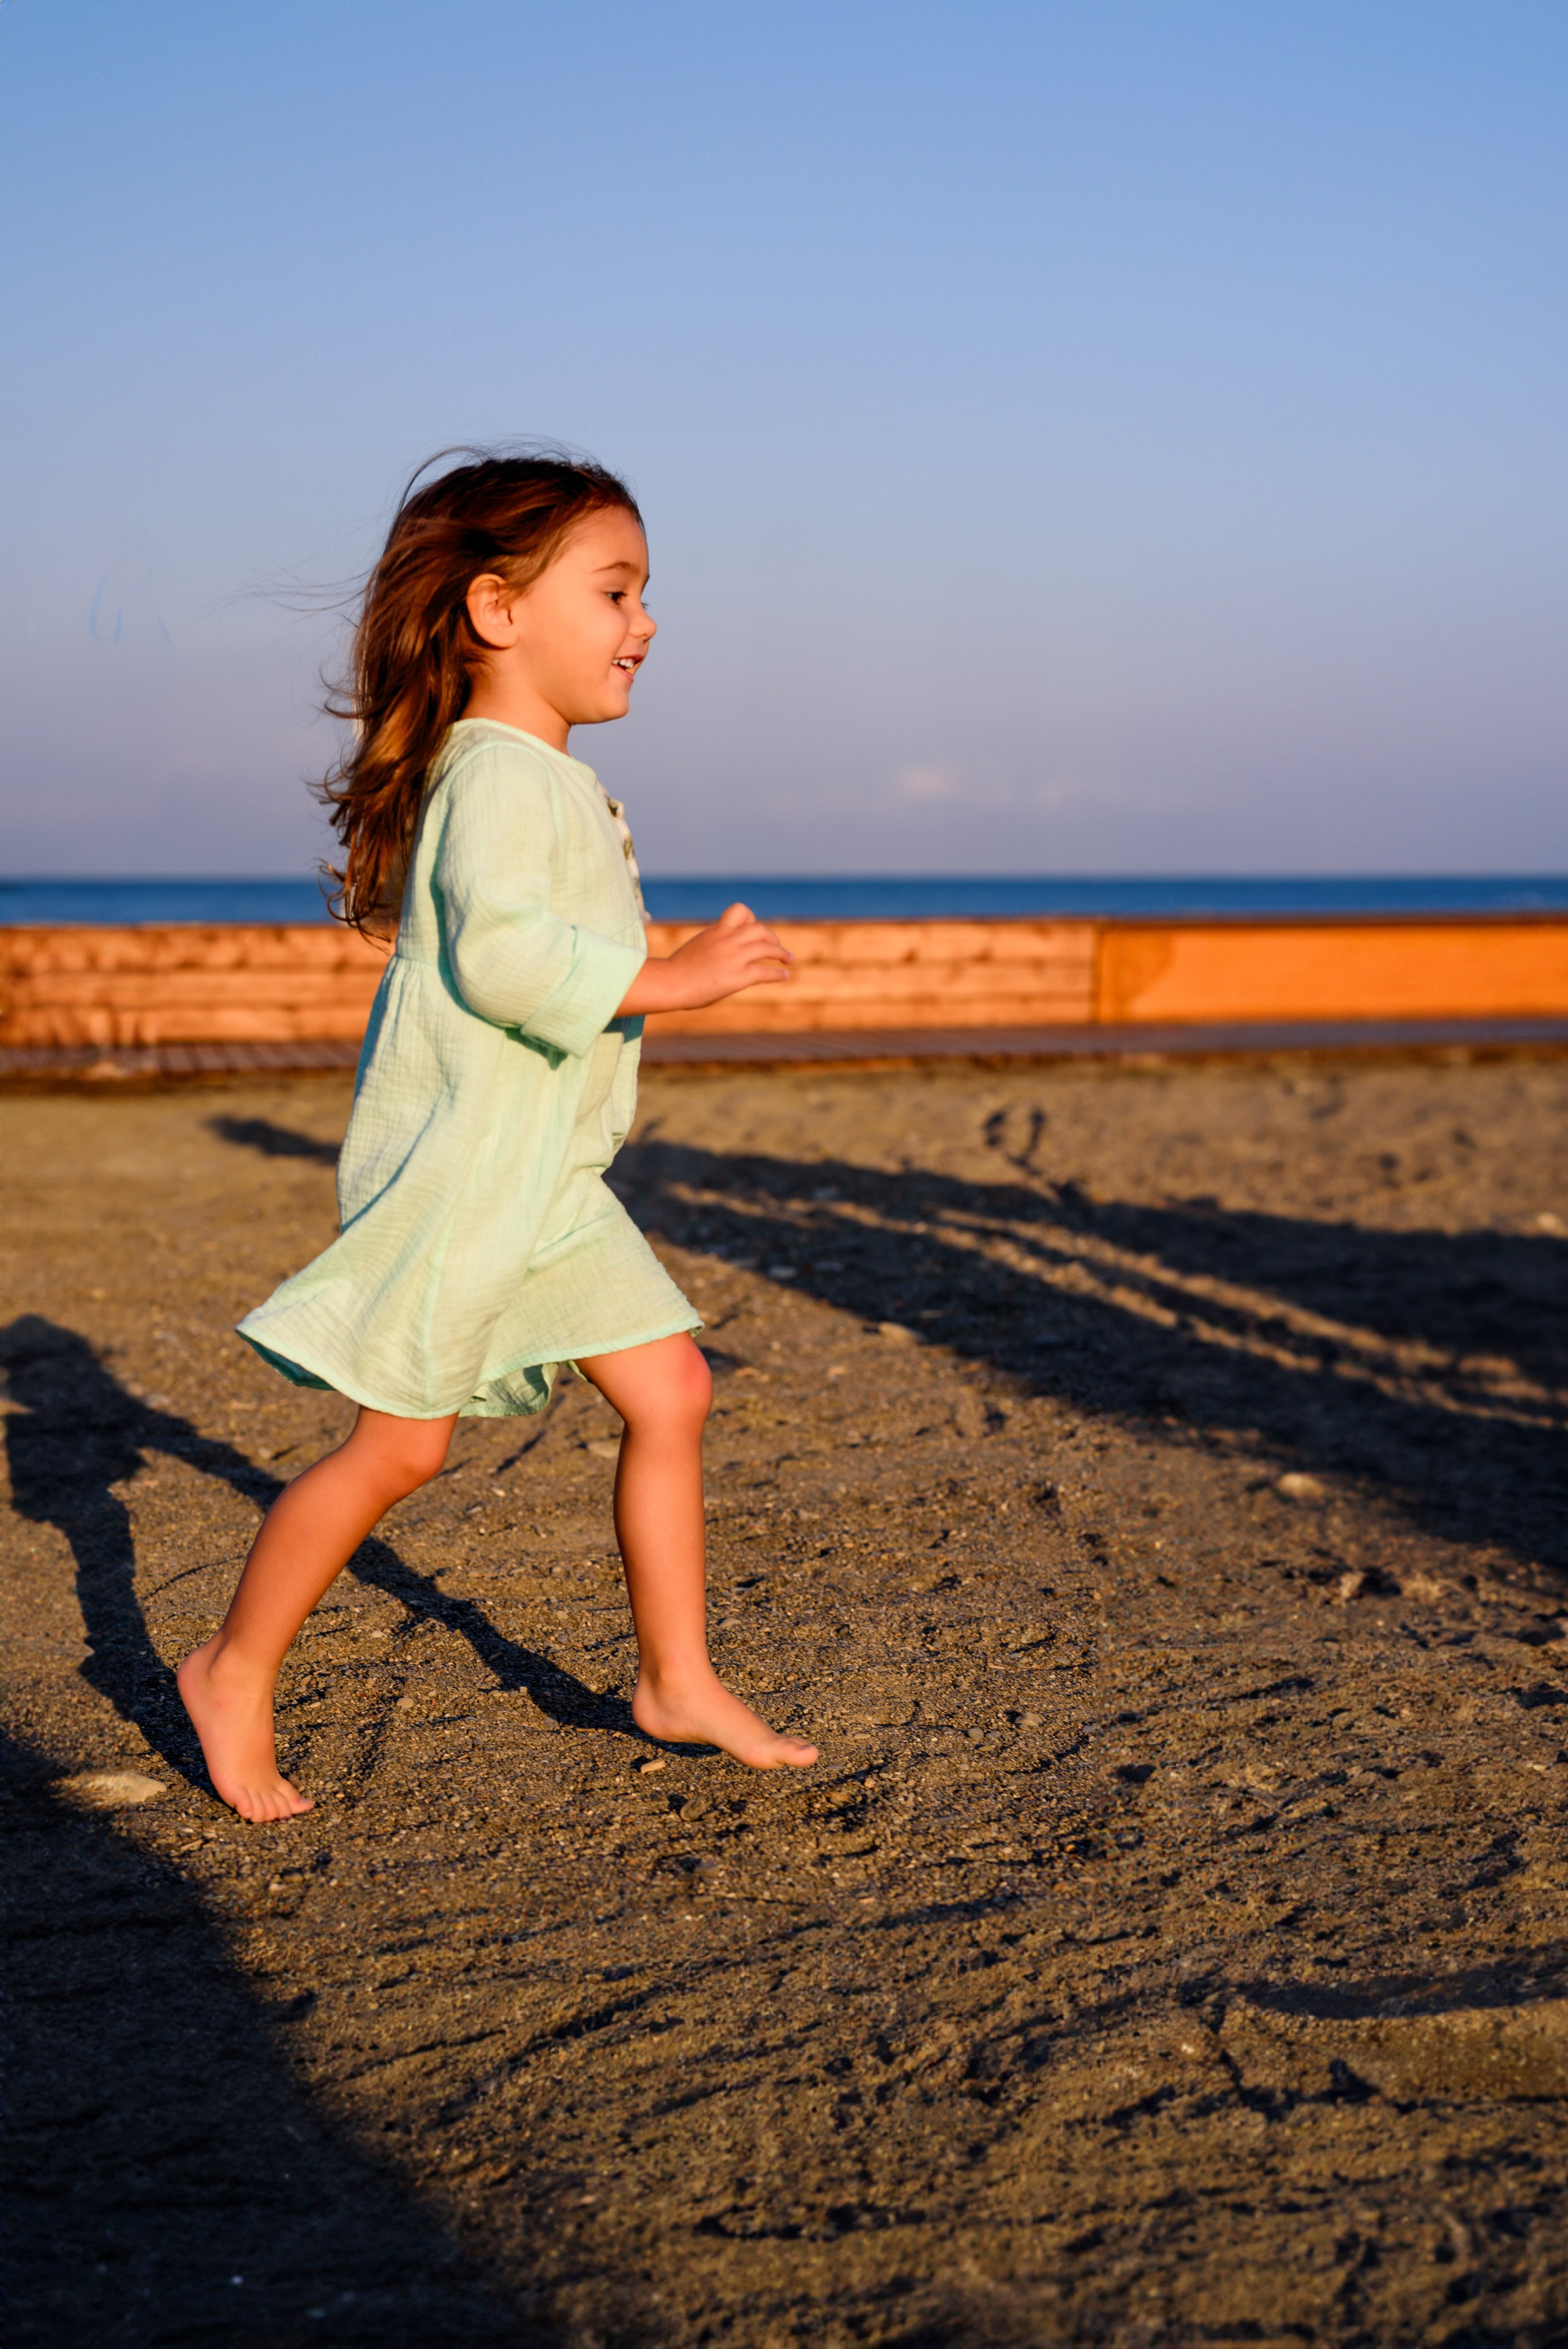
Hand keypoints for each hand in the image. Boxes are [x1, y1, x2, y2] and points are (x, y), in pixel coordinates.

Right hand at [617, 902, 792, 1014]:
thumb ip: (710, 947)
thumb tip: (713, 955)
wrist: (669, 982)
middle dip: (771, 936)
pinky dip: (778, 974)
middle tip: (776, 946)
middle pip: (759, 928)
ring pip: (767, 948)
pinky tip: (785, 976)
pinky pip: (765, 972)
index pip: (740, 911)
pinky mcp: (738, 977)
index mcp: (716, 931)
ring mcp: (734, 958)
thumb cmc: (675, 971)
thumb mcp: (695, 949)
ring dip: (781, 953)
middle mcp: (727, 940)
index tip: (754, 928)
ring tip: (788, 959)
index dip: (751, 918)